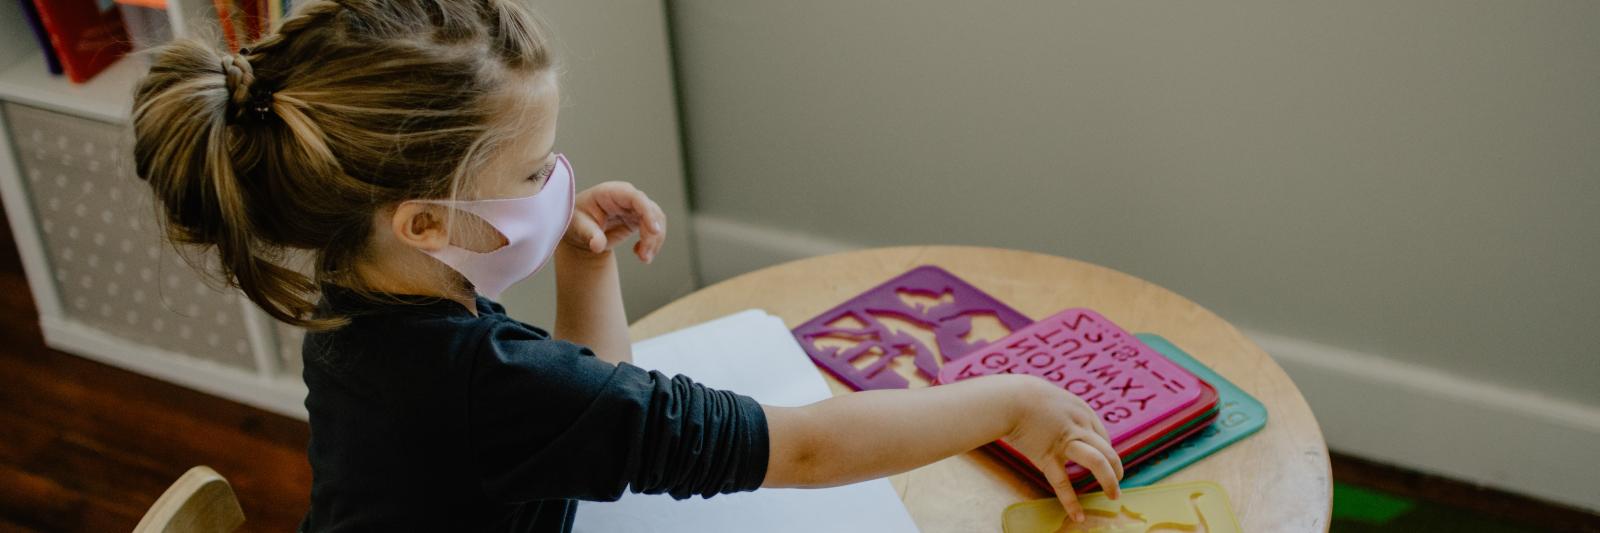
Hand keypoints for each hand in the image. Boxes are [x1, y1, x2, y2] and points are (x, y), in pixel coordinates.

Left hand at [563, 181, 666, 262]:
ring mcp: (635, 208)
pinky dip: (652, 244)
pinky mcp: (639, 219)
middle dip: (652, 235)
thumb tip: (597, 245)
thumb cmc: (577, 221)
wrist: (579, 230)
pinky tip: (640, 254)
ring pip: (657, 220)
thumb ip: (589, 235)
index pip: (636, 198)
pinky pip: (654, 230)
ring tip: (643, 258)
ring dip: (654, 241)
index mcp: (611, 192)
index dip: (647, 212)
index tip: (654, 231)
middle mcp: (627, 198)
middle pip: (651, 210)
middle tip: (644, 257)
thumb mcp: (578, 227)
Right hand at [1005, 378, 1123, 522]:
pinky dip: (1071, 501)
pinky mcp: (1047, 456)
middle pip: (1108, 450)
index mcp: (1082, 412)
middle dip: (1116, 469)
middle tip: (1118, 483)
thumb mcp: (1053, 398)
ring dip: (1109, 481)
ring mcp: (1065, 442)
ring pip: (1097, 462)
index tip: (1106, 463)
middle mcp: (1079, 426)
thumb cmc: (1024, 396)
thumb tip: (1064, 423)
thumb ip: (1064, 413)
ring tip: (1114, 496)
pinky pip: (1063, 482)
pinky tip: (1079, 516)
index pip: (1104, 436)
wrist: (1007, 398)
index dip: (1108, 453)